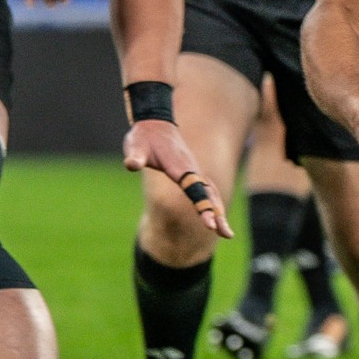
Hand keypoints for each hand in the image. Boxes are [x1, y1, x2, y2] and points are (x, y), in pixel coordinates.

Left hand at [123, 120, 230, 237]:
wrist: (155, 123)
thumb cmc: (144, 137)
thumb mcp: (136, 145)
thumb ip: (135, 156)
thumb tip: (131, 164)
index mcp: (180, 166)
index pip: (195, 189)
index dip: (202, 207)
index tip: (209, 225)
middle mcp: (192, 170)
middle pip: (209, 195)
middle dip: (217, 215)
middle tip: (226, 235)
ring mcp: (195, 172)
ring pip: (211, 194)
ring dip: (219, 213)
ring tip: (226, 234)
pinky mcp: (193, 173)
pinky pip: (207, 191)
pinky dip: (213, 204)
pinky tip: (217, 216)